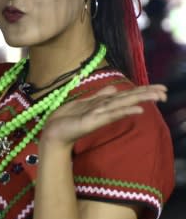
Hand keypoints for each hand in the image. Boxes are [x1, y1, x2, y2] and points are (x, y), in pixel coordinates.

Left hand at [41, 84, 166, 147]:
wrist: (53, 131)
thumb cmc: (67, 118)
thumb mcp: (83, 102)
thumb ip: (100, 95)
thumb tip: (115, 88)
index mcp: (103, 103)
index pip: (127, 95)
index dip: (143, 90)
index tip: (160, 88)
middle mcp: (104, 109)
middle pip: (129, 98)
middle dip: (147, 94)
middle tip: (165, 92)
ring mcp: (100, 115)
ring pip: (123, 104)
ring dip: (140, 100)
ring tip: (157, 97)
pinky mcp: (93, 122)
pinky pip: (111, 115)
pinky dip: (124, 112)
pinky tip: (137, 110)